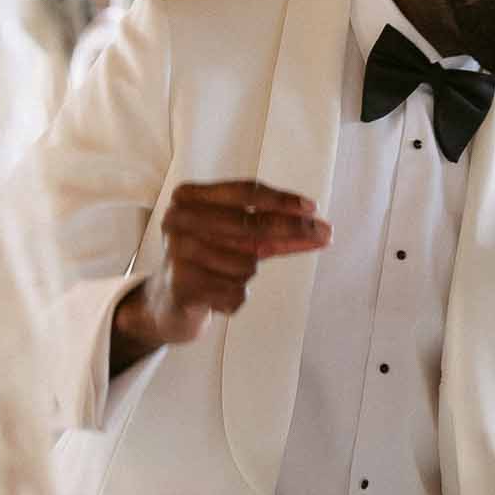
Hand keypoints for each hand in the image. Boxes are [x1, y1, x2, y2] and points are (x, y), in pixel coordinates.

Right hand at [111, 179, 331, 369]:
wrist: (168, 301)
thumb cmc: (210, 260)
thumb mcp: (239, 239)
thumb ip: (275, 231)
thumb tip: (320, 229)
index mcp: (188, 197)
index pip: (245, 193)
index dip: (282, 200)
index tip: (313, 208)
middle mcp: (178, 219)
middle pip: (251, 224)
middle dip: (293, 230)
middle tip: (326, 233)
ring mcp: (178, 253)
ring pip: (247, 265)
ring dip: (246, 276)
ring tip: (222, 277)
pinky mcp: (183, 286)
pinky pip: (236, 293)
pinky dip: (234, 299)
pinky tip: (215, 296)